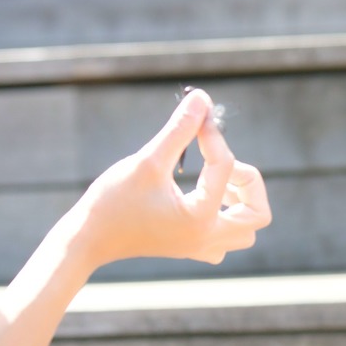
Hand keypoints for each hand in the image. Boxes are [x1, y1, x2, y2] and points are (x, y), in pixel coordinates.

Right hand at [65, 88, 271, 270]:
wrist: (87, 239)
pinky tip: (201, 197)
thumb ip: (179, 129)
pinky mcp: (191, 248)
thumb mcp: (147, 161)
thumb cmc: (112, 201)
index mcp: (201, 219)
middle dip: (248, 182)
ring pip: (247, 230)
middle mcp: (208, 238)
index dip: (213, 135)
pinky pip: (227, 237)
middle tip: (224, 165)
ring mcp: (201, 248)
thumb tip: (202, 97)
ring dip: (241, 202)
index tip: (198, 118)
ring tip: (214, 181)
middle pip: (259, 213)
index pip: (227, 168)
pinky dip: (226, 216)